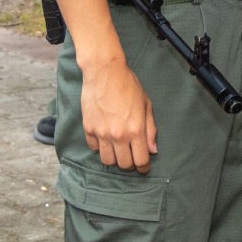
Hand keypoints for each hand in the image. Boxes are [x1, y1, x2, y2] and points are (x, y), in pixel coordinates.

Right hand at [80, 56, 156, 172]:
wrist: (105, 73)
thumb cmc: (129, 86)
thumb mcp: (146, 105)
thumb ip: (150, 129)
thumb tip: (152, 149)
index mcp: (135, 130)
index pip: (140, 159)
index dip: (143, 167)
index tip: (144, 168)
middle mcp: (118, 135)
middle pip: (123, 164)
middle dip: (130, 164)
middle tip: (132, 157)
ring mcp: (101, 133)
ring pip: (107, 160)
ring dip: (114, 159)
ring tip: (119, 151)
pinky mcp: (88, 129)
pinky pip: (94, 148)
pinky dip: (100, 148)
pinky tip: (106, 139)